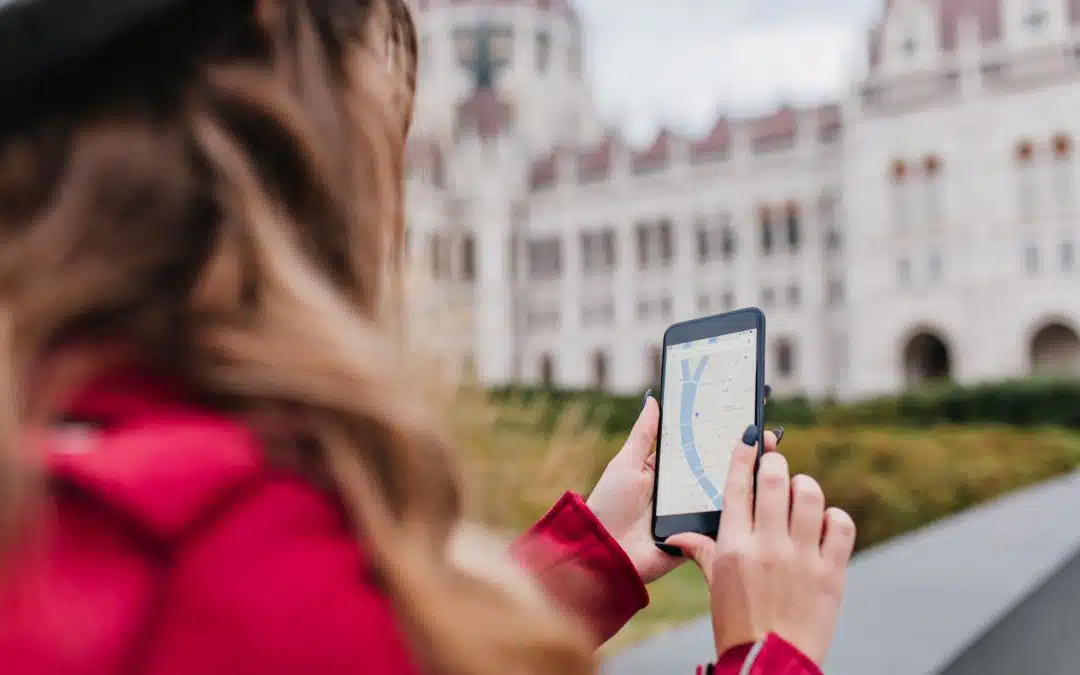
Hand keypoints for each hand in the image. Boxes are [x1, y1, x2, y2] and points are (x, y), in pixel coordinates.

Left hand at [586, 394, 780, 584]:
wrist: (605, 552)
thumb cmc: (609, 506)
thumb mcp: (626, 464)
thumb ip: (644, 435)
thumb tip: (654, 399)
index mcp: (668, 471)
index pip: (698, 446)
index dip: (718, 432)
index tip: (741, 411)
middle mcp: (685, 491)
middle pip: (718, 468)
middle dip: (742, 452)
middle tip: (765, 432)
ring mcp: (695, 513)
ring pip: (727, 493)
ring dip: (748, 478)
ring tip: (770, 456)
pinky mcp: (701, 536)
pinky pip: (726, 522)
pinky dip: (742, 510)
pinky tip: (763, 492)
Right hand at [668, 430, 855, 664]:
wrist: (768, 665)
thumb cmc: (738, 625)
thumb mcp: (715, 586)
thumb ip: (702, 552)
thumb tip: (677, 536)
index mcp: (733, 546)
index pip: (737, 485)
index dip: (745, 454)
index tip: (751, 436)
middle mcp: (766, 546)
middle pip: (774, 479)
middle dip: (776, 463)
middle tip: (776, 464)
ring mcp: (801, 558)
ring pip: (809, 495)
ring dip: (804, 486)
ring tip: (799, 493)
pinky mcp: (831, 572)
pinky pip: (840, 525)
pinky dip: (833, 517)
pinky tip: (824, 523)